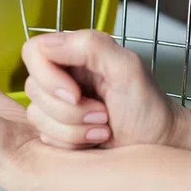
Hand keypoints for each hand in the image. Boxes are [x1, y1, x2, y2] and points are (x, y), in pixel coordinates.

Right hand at [21, 30, 189, 148]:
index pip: (33, 51)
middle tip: (102, 114)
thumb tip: (48, 45)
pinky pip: (44, 138)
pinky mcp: (55, 131)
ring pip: (36, 117)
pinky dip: (73, 143)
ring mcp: (56, 105)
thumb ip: (90, 46)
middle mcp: (61, 76)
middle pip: (32, 88)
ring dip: (74, 129)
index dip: (47, 76)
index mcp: (74, 54)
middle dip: (69, 110)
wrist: (157, 145)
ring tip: (103, 128)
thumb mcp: (127, 67)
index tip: (75, 94)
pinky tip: (95, 140)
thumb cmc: (148, 106)